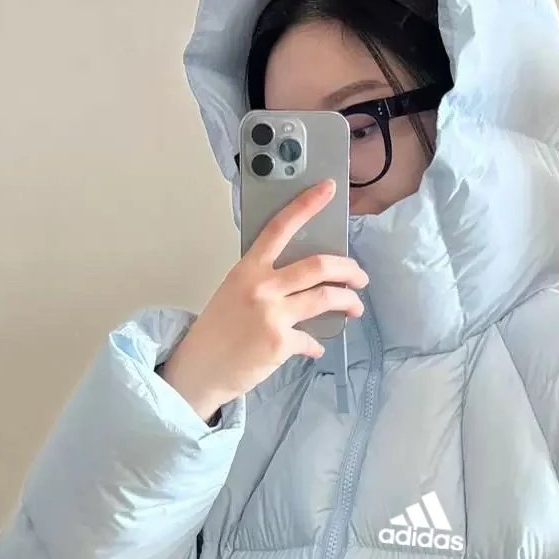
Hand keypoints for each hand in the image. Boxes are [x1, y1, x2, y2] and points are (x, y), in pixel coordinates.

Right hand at [159, 180, 366, 421]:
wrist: (199, 368)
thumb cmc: (216, 331)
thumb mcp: (235, 291)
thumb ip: (264, 279)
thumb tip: (301, 279)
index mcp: (248, 268)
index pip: (280, 227)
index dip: (307, 205)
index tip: (329, 189)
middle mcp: (262, 286)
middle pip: (319, 266)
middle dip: (349, 269)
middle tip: (360, 277)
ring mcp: (271, 314)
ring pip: (326, 298)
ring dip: (348, 301)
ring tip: (354, 307)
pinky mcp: (280, 343)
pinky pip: (312, 339)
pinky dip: (317, 344)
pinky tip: (315, 347)